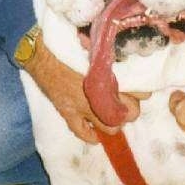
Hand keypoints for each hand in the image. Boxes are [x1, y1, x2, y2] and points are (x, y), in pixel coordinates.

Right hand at [25, 33, 148, 143]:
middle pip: (129, 114)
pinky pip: (82, 131)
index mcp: (111, 78)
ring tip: (111, 118)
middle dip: (129, 111)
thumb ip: (115, 63)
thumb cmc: (71, 48)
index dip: (142, 94)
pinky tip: (95, 135)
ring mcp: (84, 107)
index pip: (140, 93)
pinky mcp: (68, 113)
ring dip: (113, 124)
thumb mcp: (99, 52)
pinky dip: (90, 136)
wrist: (43, 53)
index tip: (140, 93)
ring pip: (110, 127)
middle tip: (125, 107)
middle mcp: (101, 95)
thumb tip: (130, 67)